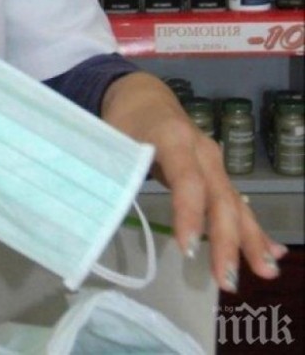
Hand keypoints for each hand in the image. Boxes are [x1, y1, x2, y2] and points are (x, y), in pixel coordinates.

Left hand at [102, 72, 286, 292]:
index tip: (188, 247)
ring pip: (234, 203)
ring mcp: (213, 162)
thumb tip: (103, 208)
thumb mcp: (111, 138)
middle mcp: (203, 151)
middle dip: (227, 240)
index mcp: (173, 138)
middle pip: (219, 198)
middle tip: (225, 279)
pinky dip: (252, 228)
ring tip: (265, 271)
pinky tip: (270, 252)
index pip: (187, 181)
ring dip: (250, 239)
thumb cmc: (124, 119)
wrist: (143, 95)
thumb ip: (113, 169)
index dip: (189, 214)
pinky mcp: (215, 172)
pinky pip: (235, 202)